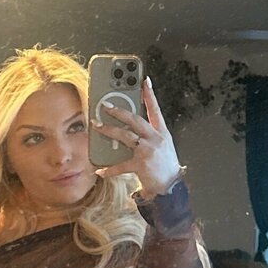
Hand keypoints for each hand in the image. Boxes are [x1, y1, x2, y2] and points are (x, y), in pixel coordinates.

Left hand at [92, 77, 181, 197]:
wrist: (171, 187)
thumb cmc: (164, 166)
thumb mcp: (161, 146)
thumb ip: (148, 135)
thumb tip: (127, 127)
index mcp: (162, 133)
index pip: (155, 109)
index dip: (149, 94)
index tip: (144, 80)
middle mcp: (156, 139)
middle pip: (135, 119)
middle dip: (119, 111)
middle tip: (105, 105)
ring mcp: (148, 151)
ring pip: (125, 136)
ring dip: (109, 130)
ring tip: (96, 126)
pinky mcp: (141, 164)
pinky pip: (121, 165)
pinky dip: (109, 169)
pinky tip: (100, 170)